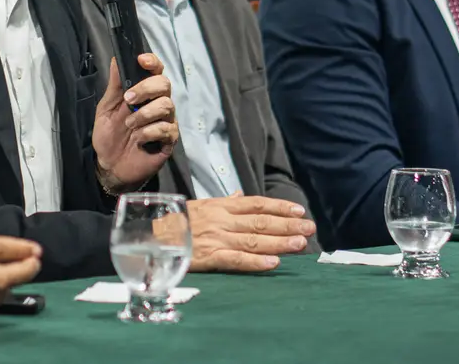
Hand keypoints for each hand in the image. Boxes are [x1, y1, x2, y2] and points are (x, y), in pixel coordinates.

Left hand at [91, 55, 177, 191]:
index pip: (156, 70)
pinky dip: (149, 132)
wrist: (110, 165)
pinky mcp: (169, 139)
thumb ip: (114, 86)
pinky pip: (166, 128)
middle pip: (165, 84)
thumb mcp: (106, 108)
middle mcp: (158, 102)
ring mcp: (166, 120)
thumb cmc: (109, 134)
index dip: (152, 62)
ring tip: (129, 124)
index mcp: (144, 92)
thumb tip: (116, 59)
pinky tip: (139, 139)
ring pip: (167, 105)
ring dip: (145, 114)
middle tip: (128, 100)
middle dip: (145, 89)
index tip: (141, 61)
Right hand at [185, 193, 315, 271]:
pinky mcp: (208, 257)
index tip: (299, 210)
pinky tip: (273, 263)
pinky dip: (255, 262)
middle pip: (260, 222)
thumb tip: (240, 195)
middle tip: (309, 228)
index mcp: (220, 207)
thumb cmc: (175, 222)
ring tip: (300, 243)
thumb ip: (223, 203)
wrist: (148, 237)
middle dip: (287, 225)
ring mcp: (216, 239)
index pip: (255, 204)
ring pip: (253, 240)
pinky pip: (235, 259)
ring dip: (279, 242)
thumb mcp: (199, 206)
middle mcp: (221, 220)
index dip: (278, 207)